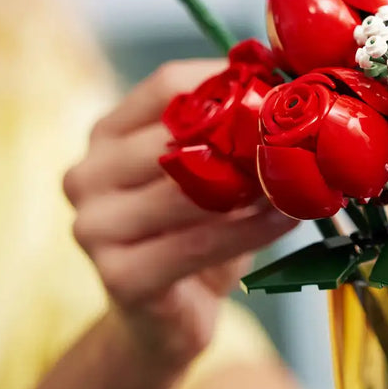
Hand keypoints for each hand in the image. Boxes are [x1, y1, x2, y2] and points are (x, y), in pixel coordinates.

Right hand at [63, 61, 296, 380]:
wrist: (167, 317)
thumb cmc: (195, 230)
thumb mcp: (206, 169)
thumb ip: (227, 125)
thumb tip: (284, 71)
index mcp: (105, 135)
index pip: (165, 85)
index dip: (228, 83)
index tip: (281, 87)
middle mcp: (87, 174)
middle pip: (175, 137)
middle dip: (245, 136)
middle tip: (299, 136)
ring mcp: (94, 227)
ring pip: (189, 192)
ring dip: (253, 184)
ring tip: (300, 178)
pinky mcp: (117, 275)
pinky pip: (199, 243)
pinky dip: (251, 230)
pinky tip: (287, 218)